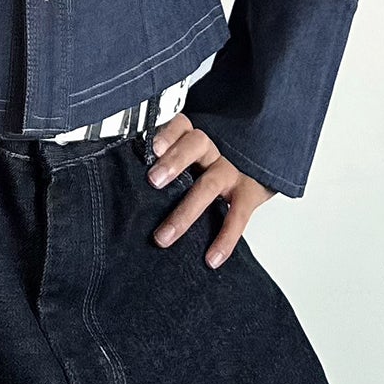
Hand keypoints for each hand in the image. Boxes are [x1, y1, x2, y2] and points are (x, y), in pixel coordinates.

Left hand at [146, 113, 275, 268]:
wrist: (256, 166)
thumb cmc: (209, 164)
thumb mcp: (189, 156)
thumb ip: (165, 163)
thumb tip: (127, 179)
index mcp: (194, 137)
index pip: (181, 126)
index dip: (167, 134)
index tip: (153, 148)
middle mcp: (213, 150)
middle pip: (195, 146)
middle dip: (174, 163)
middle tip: (154, 180)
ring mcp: (231, 171)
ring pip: (209, 185)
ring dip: (186, 212)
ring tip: (165, 236)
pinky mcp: (249, 194)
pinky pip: (237, 217)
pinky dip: (225, 239)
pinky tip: (212, 257)